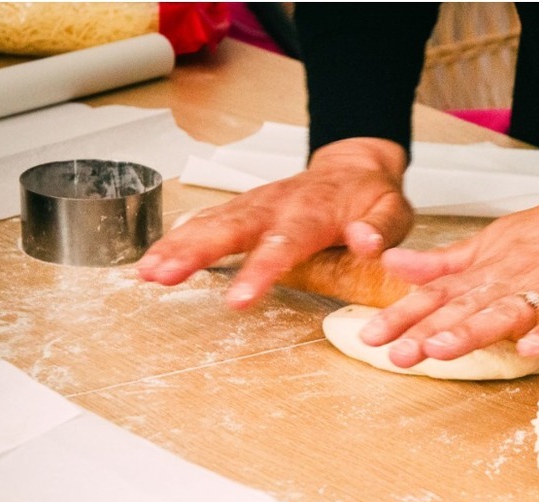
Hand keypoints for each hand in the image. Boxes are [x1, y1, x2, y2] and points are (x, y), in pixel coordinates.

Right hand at [137, 137, 412, 307]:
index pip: (284, 244)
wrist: (355, 165)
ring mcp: (255, 204)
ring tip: (146, 273)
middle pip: (231, 228)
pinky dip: (179, 237)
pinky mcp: (243, 208)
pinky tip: (154, 258)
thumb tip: (365, 243)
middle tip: (162, 276)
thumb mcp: (392, 211)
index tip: (236, 300)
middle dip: (194, 252)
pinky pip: (207, 220)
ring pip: (211, 222)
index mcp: (314, 212)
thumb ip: (380, 229)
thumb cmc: (372, 197)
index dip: (258, 271)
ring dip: (177, 246)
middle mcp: (276, 205)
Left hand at [358, 140, 538, 367]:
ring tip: (442, 350)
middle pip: (463, 307)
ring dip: (472, 331)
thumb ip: (444, 262)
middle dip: (426, 331)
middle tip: (396, 354)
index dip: (403, 315)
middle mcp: (510, 278)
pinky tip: (532, 349)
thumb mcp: (492, 241)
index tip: (370, 336)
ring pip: (505, 311)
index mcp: (488, 269)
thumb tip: (393, 266)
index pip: (436, 294)